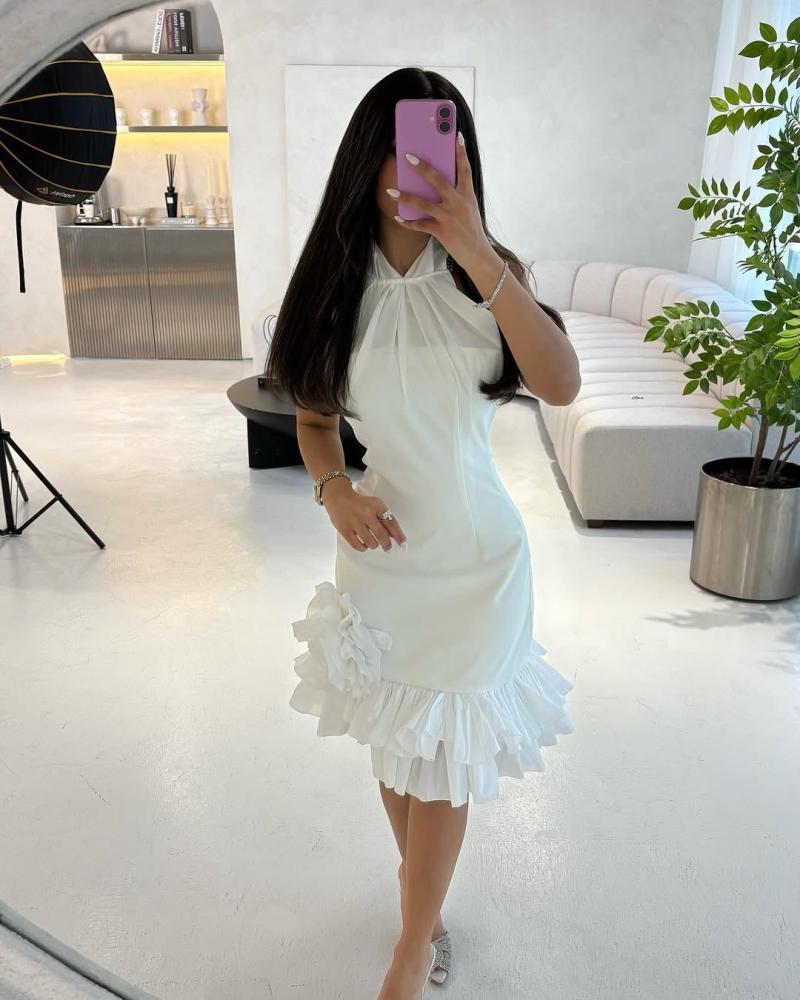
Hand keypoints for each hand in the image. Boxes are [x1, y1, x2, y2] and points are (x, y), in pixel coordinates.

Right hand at [322, 478, 407, 552]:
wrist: (339, 498)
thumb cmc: (361, 504)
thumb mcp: (375, 505)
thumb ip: (385, 519)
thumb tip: (395, 537)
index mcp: (376, 505)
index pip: (390, 522)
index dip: (398, 534)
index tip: (403, 543)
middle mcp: (366, 513)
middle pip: (381, 534)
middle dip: (387, 544)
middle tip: (388, 548)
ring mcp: (354, 522)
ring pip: (370, 542)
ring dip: (374, 545)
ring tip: (373, 543)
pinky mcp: (345, 530)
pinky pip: (357, 545)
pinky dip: (363, 547)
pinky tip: (364, 544)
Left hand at [388, 130, 493, 272]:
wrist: (478, 255)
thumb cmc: (471, 229)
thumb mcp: (469, 207)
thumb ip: (457, 193)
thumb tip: (438, 180)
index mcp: (467, 194)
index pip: (464, 168)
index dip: (460, 152)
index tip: (455, 135)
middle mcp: (458, 203)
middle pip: (438, 180)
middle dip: (422, 167)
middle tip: (407, 155)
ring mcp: (450, 217)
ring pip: (423, 204)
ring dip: (405, 196)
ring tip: (391, 190)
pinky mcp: (442, 231)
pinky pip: (421, 225)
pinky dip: (408, 222)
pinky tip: (397, 217)